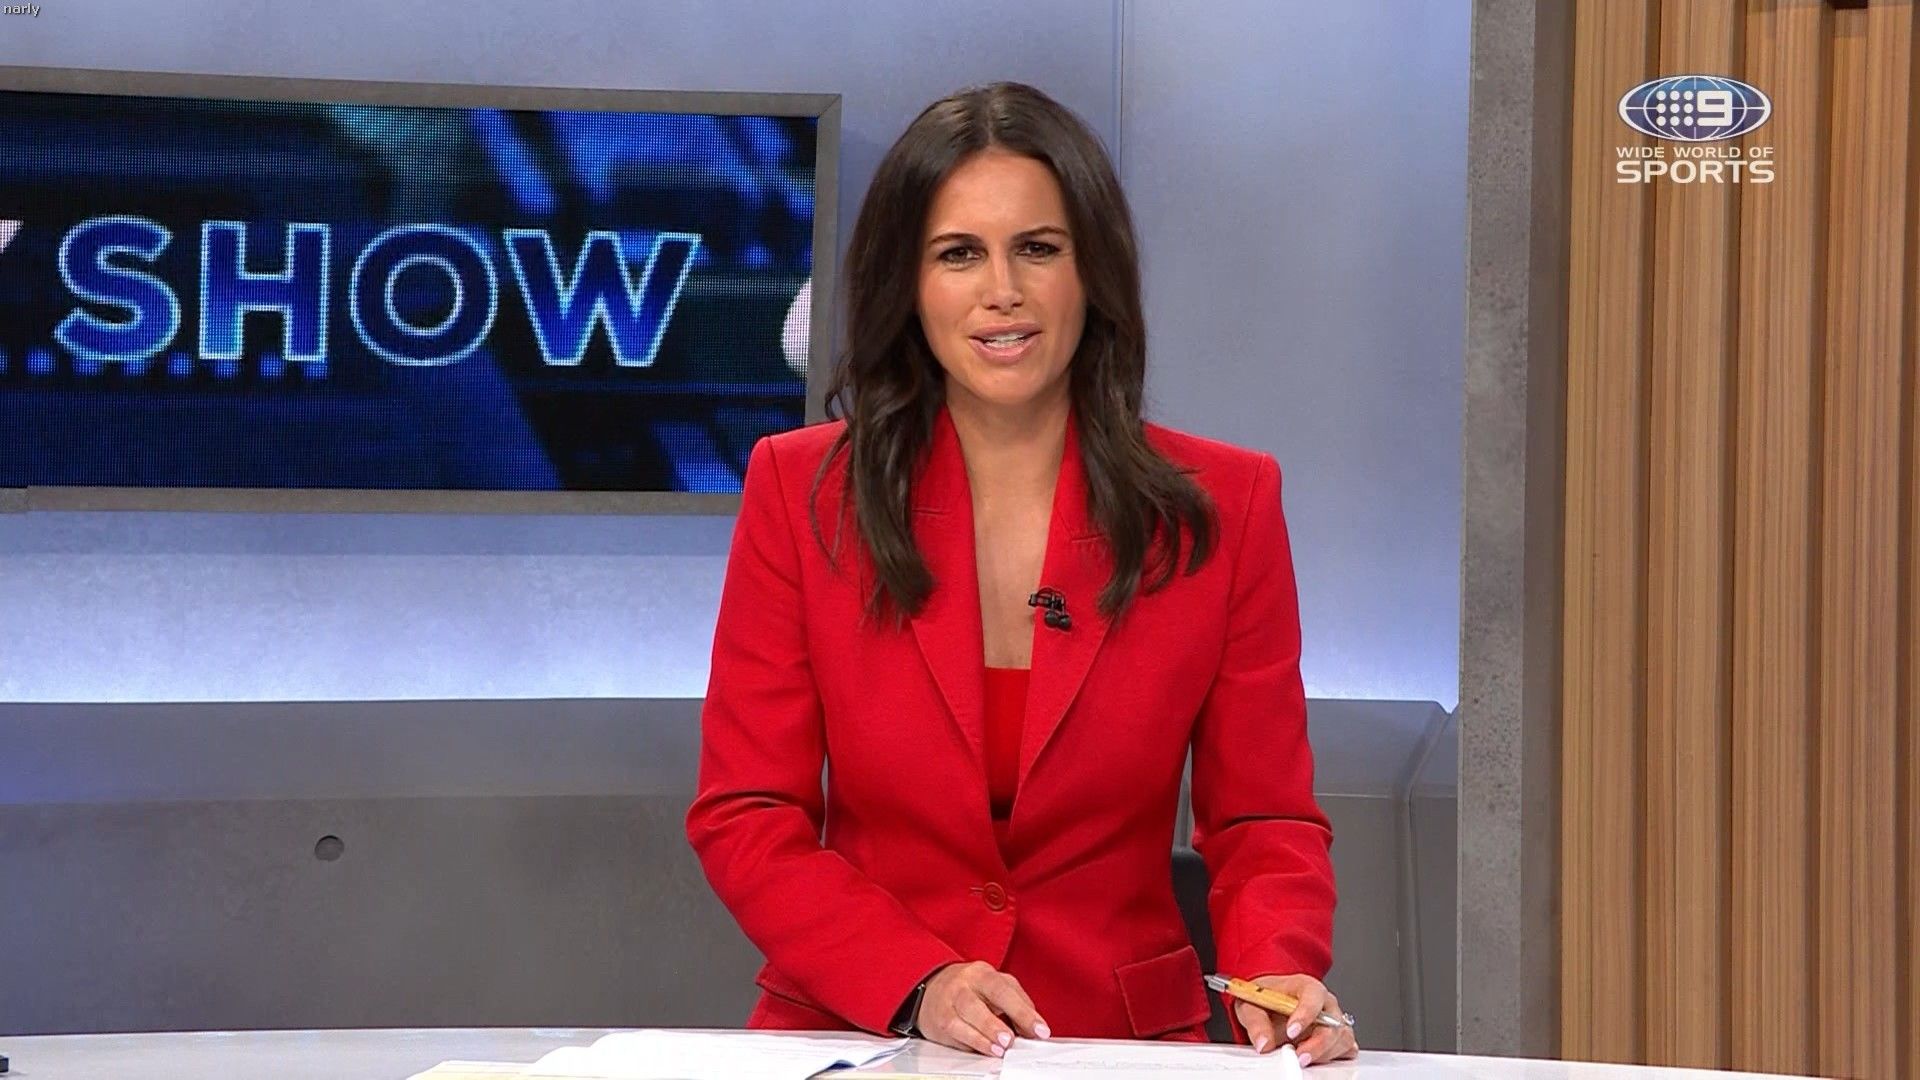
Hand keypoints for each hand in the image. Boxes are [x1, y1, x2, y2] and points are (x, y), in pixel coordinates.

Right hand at [913, 960, 1051, 1056]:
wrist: (932, 987)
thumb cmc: (972, 988)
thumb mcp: (997, 986)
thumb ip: (1018, 1003)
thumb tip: (1034, 1028)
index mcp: (981, 974)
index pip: (1003, 990)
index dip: (1022, 1011)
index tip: (1040, 1029)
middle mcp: (961, 986)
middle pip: (975, 1004)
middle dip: (994, 1025)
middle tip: (1011, 1040)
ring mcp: (947, 1004)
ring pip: (960, 1021)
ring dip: (982, 1037)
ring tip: (999, 1048)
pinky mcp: (938, 1022)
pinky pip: (953, 1034)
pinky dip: (970, 1044)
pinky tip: (984, 1049)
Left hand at [1232, 974, 1358, 1067]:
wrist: (1269, 1002)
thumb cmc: (1266, 998)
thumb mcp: (1251, 1005)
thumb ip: (1257, 1023)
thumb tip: (1263, 1042)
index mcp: (1305, 986)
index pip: (1313, 996)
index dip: (1305, 1014)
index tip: (1291, 1032)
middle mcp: (1325, 1002)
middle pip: (1333, 1022)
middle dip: (1318, 1043)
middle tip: (1299, 1056)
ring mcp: (1334, 1020)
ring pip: (1342, 1037)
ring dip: (1325, 1052)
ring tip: (1303, 1058)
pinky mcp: (1337, 1037)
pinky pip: (1347, 1048)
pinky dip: (1335, 1056)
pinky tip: (1317, 1059)